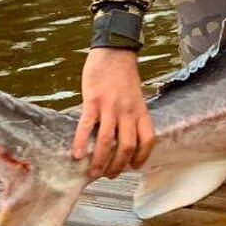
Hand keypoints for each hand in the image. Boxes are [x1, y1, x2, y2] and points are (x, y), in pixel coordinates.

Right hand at [74, 47, 154, 179]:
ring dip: (100, 160)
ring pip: (108, 140)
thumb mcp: (136, 96)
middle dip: (118, 165)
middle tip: (109, 175)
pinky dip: (82, 141)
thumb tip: (124, 136)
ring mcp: (111, 106)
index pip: (148, 139)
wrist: (114, 50)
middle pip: (128, 146)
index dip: (143, 156)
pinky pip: (88, 125)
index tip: (133, 167)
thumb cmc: (124, 75)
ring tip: (93, 173)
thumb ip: (132, 115)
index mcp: (141, 110)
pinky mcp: (94, 100)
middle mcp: (129, 111)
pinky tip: (77, 154)